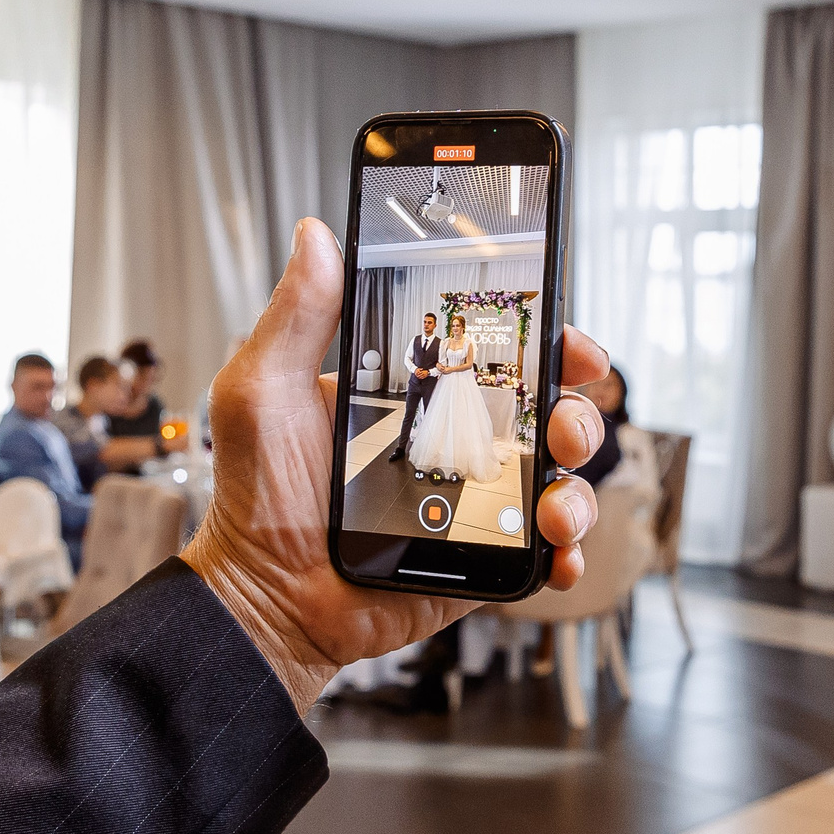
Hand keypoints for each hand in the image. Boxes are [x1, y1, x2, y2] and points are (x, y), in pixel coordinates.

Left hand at [183, 220, 608, 710]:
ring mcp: (470, 505)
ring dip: (577, 488)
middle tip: (564, 425)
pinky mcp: (477, 561)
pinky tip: (556, 553)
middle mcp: (451, 446)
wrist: (263, 597)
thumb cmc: (256, 495)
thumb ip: (296, 313)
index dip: (545, 345)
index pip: (497, 357)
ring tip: (555, 505)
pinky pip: (542, 555)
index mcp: (414, 397)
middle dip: (576, 414)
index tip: (568, 342)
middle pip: (545, 416)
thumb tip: (315, 235)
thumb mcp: (264, 388)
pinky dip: (566, 554)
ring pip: (558, 484)